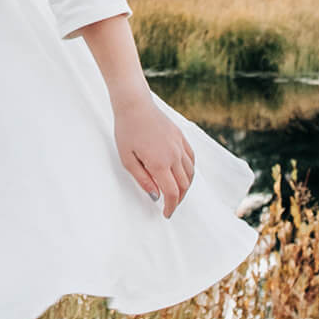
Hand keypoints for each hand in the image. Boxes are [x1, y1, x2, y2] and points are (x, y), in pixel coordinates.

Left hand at [112, 94, 195, 217]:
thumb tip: (156, 196)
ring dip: (185, 186)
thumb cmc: (126, 131)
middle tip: (169, 204)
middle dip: (178, 199)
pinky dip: (190, 171)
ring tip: (175, 191)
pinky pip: (191, 159)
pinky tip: (182, 174)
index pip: (172, 193)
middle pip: (184, 185)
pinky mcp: (181, 137)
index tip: (166, 214)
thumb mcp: (127, 159)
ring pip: (191, 173)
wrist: (134, 105)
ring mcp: (180, 145)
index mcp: (160, 163)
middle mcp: (174, 156)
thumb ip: (143, 179)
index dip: (171, 207)